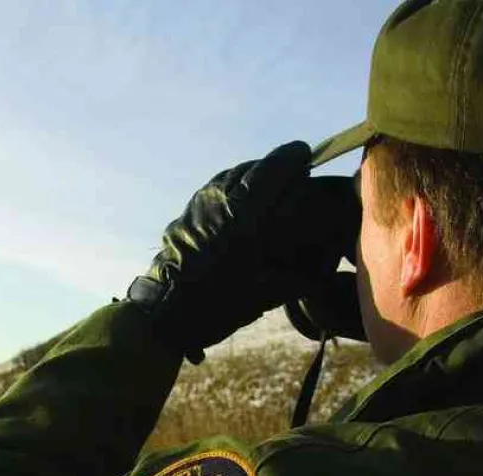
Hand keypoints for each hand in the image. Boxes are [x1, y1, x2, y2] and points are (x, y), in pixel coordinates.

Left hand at [125, 141, 359, 362]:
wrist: (163, 314)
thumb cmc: (215, 307)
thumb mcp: (263, 296)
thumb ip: (295, 281)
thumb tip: (319, 277)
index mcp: (241, 218)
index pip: (270, 172)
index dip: (290, 159)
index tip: (305, 154)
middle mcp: (217, 203)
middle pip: (250, 169)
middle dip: (274, 166)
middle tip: (294, 171)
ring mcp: (197, 207)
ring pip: (228, 176)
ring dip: (251, 174)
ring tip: (269, 185)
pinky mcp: (184, 215)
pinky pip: (212, 189)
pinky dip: (231, 186)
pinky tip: (239, 202)